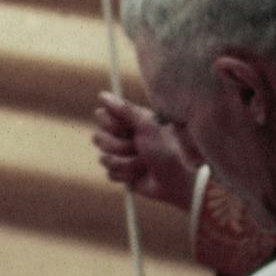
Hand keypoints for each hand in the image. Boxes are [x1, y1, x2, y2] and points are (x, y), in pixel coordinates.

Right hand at [91, 93, 200, 209]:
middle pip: (98, 138)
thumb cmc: (167, 149)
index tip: (129, 129)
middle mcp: (123, 136)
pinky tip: (140, 175)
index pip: (101, 116)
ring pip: (104, 158)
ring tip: (144, 164)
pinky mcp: (122, 173)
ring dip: (126, 163)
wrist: (177, 179)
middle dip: (119, 147)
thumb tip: (102, 95)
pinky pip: (110, 174)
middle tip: (139, 148)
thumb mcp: (147, 126)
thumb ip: (124, 110)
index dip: (111, 125)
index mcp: (129, 121)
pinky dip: (127, 175)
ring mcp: (121, 155)